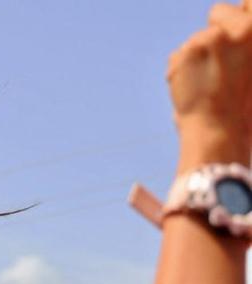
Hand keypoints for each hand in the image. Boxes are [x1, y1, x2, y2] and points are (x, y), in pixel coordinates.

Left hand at [169, 1, 251, 168]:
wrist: (220, 131)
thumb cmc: (243, 109)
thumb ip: (247, 44)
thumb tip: (239, 13)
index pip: (250, 2)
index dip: (240, 12)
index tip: (232, 29)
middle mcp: (244, 30)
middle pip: (218, 11)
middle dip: (214, 31)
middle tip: (215, 64)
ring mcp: (215, 38)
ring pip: (196, 38)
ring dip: (196, 57)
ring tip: (207, 85)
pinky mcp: (189, 50)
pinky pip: (179, 55)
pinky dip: (179, 70)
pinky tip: (190, 89)